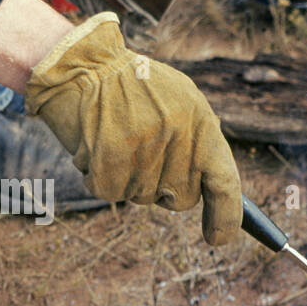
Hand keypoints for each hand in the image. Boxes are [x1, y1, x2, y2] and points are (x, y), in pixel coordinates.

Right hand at [24, 12, 241, 242]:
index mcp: (201, 124)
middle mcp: (177, 140)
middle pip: (182, 199)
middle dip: (167, 189)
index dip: (226, 219)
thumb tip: (219, 191)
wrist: (80, 66)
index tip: (218, 239)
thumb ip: (201, 143)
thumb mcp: (182, 102)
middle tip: (147, 155)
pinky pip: (113, 193)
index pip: (226, 184)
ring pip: (144, 198)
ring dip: (131, 179)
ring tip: (120, 139)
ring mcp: (143, 153)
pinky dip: (103, 177)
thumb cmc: (135, 87)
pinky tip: (99, 147)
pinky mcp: (109, 164)